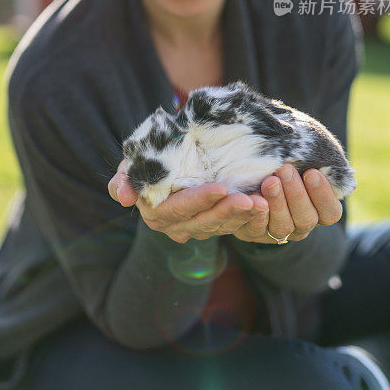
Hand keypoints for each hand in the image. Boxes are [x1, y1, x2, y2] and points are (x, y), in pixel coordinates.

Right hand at [108, 159, 266, 242]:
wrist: (163, 164)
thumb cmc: (145, 161)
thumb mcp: (130, 164)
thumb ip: (124, 178)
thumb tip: (124, 196)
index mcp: (156, 213)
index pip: (179, 208)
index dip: (199, 200)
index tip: (220, 188)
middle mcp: (176, 227)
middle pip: (204, 222)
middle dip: (227, 212)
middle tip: (250, 200)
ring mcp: (197, 229)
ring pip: (222, 227)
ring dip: (243, 217)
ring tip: (263, 203)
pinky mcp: (214, 226)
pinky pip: (234, 226)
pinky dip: (249, 217)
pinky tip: (266, 205)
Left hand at [231, 164, 343, 243]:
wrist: (252, 170)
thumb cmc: (285, 158)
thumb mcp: (301, 154)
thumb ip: (311, 154)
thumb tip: (315, 148)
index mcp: (320, 209)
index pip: (330, 211)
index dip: (323, 194)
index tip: (312, 172)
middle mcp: (302, 223)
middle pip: (306, 218)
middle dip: (296, 194)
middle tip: (285, 170)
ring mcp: (280, 230)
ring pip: (283, 225)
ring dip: (277, 202)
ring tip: (269, 180)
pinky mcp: (256, 232)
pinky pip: (256, 229)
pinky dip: (255, 213)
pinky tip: (252, 197)